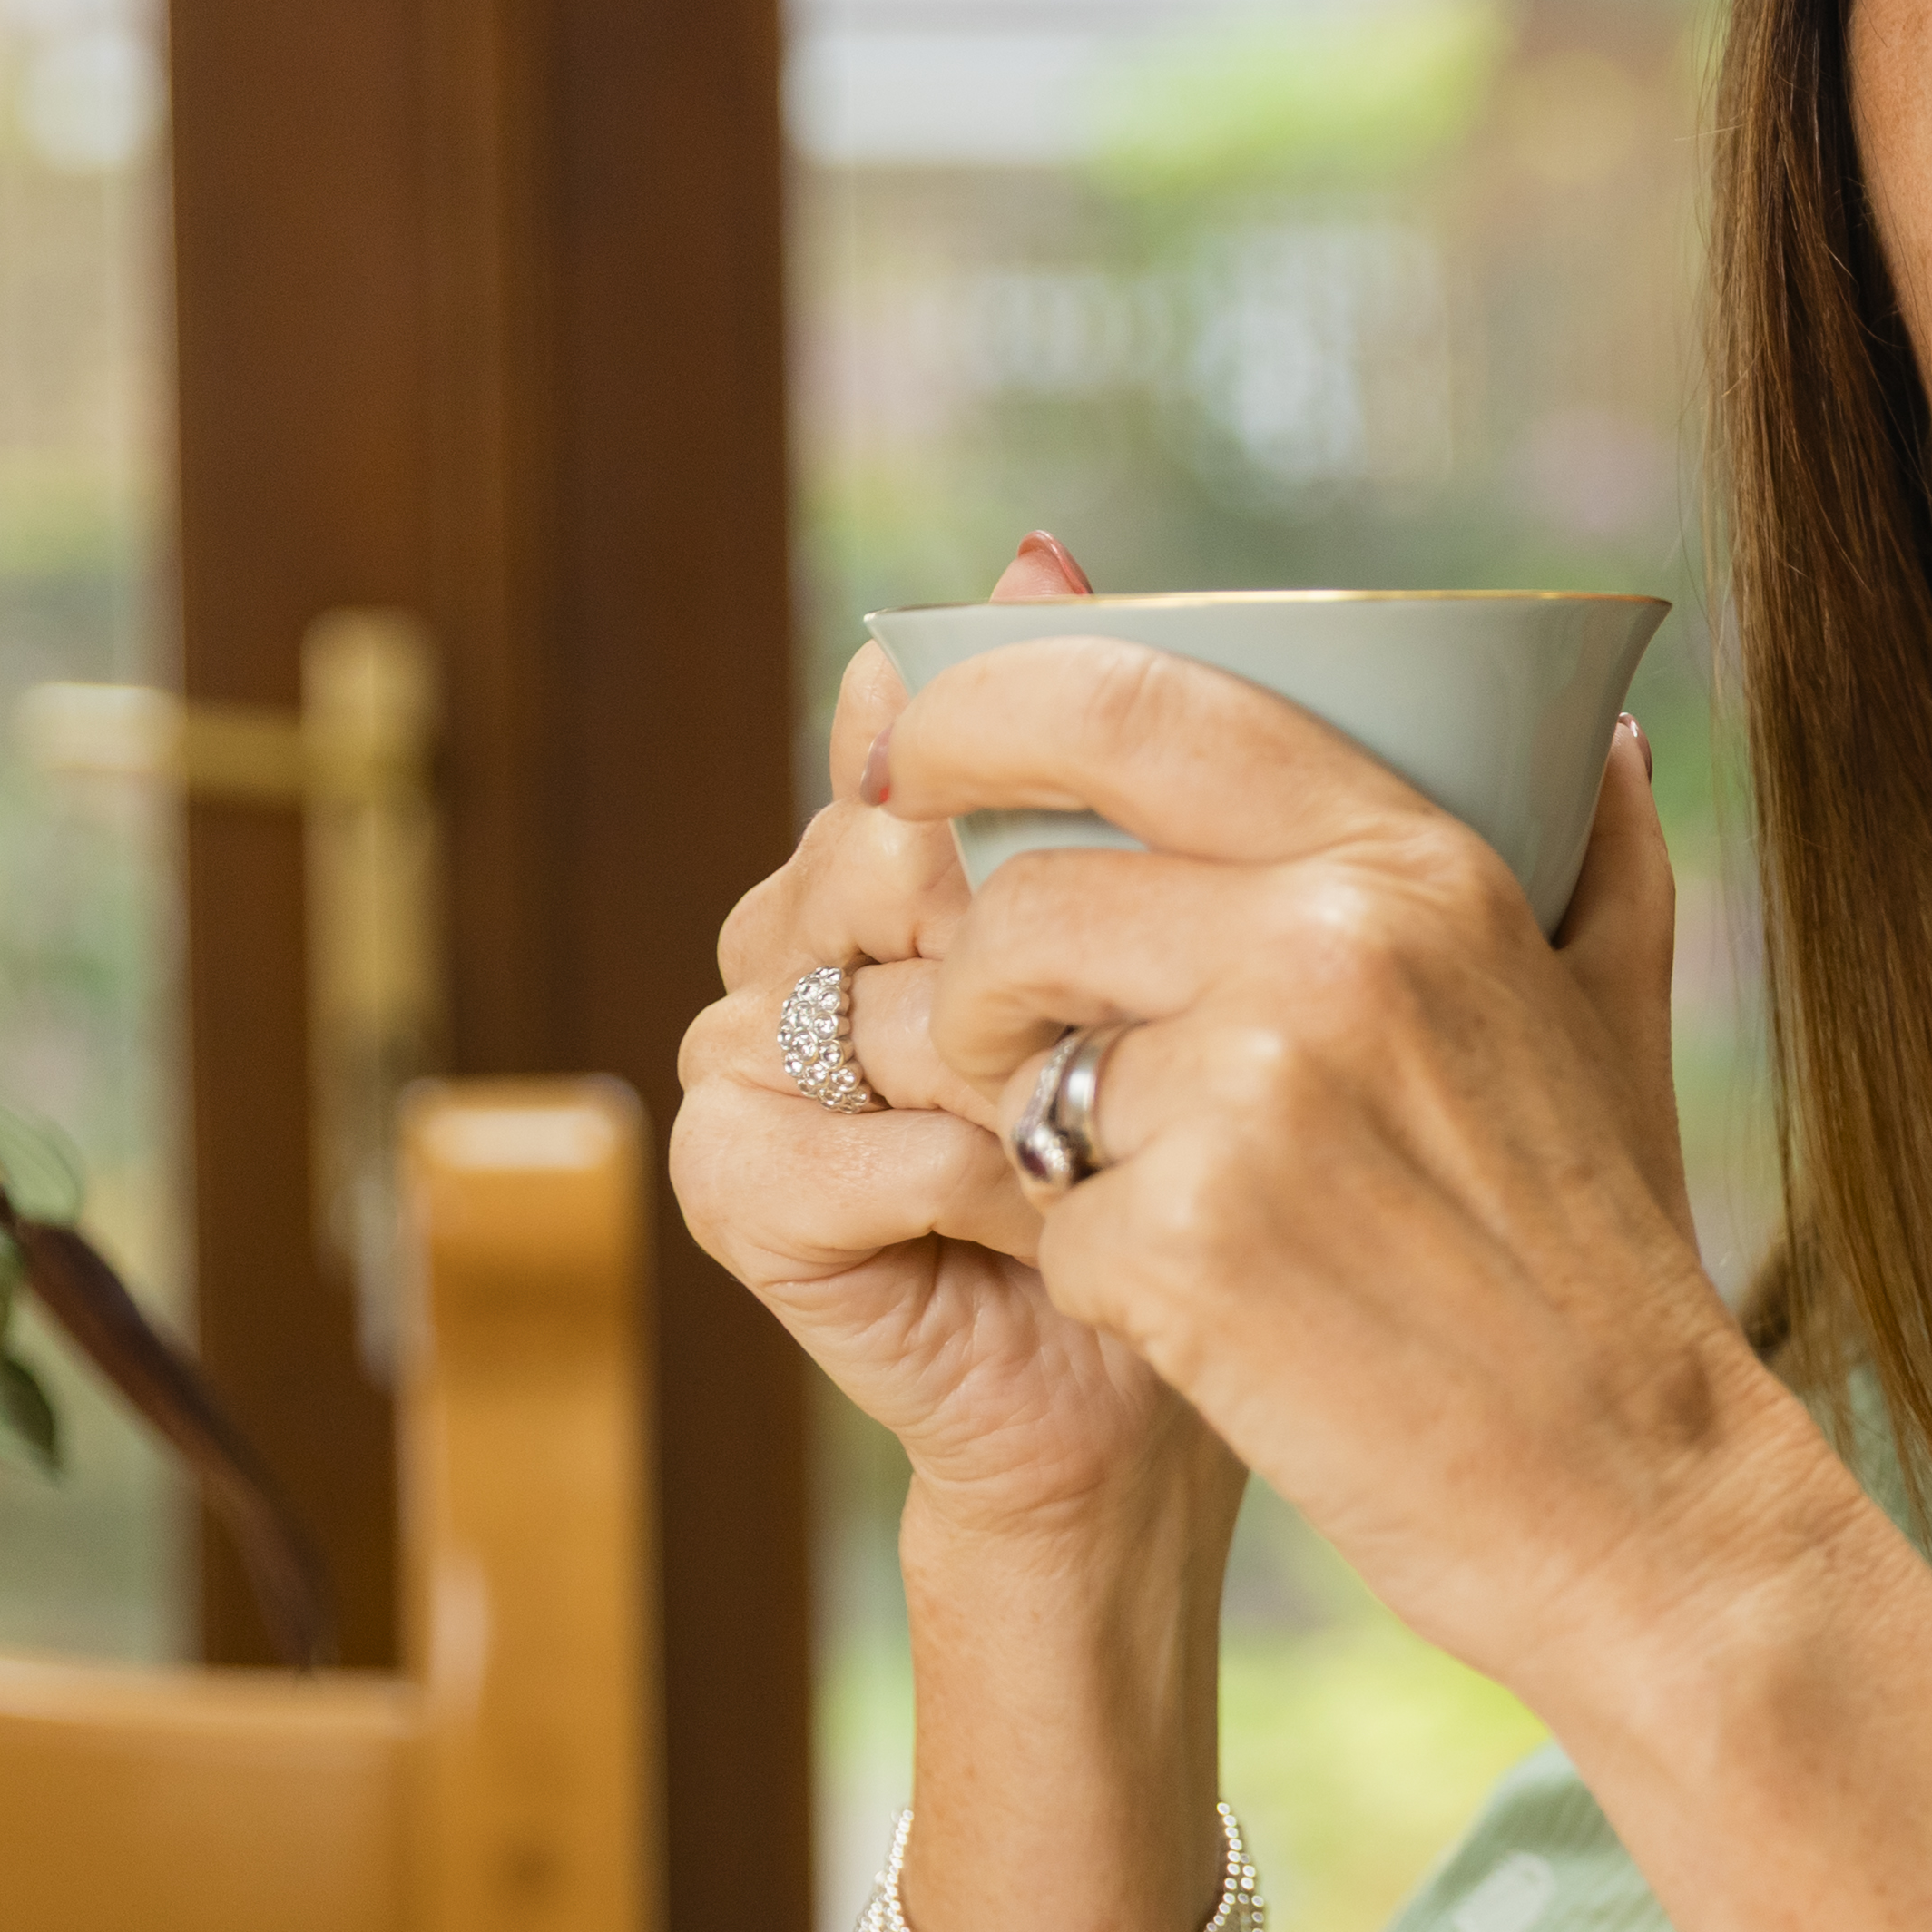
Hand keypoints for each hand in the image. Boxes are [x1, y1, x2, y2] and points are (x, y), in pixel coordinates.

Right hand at [673, 535, 1232, 1556]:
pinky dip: (994, 1186)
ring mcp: (741, 1052)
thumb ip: (1126, 750)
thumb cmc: (1198, 1154)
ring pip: (892, 992)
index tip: (1156, 857)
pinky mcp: (733, 1184)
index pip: (909, 733)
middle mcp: (791, 929)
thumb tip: (1034, 543)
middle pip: (888, 846)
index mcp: (883, 851)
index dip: (1021, 787)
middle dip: (1049, 944)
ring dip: (1040, 1078)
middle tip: (1152, 1036)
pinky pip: (872, 1135)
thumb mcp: (1198, 931)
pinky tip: (1061, 1220)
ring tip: (1123, 1138)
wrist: (1158, 1387)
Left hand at [880, 630, 1796, 1692]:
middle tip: (1000, 1039)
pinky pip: (1044, 1217)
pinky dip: (1094, 1274)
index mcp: (1419, 865)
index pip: (1129, 701)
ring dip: (1025, 1127)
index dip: (977, 712)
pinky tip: (1205, 1316)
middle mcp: (1334, 947)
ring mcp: (1254, 1095)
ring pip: (1009, 1058)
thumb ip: (1592, 856)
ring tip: (1132, 1189)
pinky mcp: (1185, 1244)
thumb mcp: (1612, 1020)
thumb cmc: (1609, 1259)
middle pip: (1023, 896)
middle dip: (970, 974)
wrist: (1634, 1489)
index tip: (917, 763)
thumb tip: (1595, 733)